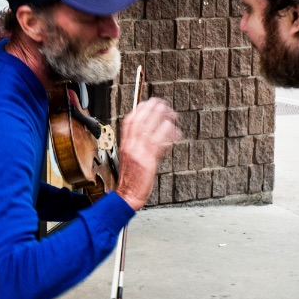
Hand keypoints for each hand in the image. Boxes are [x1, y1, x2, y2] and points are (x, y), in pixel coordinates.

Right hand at [115, 97, 179, 211]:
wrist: (127, 195)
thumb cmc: (130, 179)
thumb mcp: (130, 158)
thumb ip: (137, 145)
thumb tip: (150, 134)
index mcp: (125, 144)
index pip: (129, 122)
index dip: (139, 110)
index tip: (148, 102)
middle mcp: (131, 147)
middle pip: (139, 122)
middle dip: (151, 109)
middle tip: (162, 102)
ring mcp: (139, 153)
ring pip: (149, 130)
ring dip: (161, 118)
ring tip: (172, 113)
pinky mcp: (148, 162)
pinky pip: (158, 144)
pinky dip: (166, 135)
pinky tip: (174, 131)